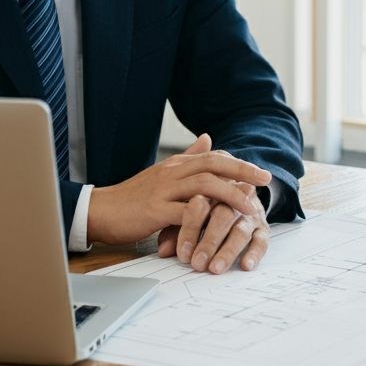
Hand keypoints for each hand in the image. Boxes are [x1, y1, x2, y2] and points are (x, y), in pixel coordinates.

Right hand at [87, 133, 271, 249]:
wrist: (99, 211)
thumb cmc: (132, 197)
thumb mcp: (162, 174)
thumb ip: (188, 157)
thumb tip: (209, 138)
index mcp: (176, 164)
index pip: (214, 157)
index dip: (239, 163)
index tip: (261, 172)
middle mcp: (172, 172)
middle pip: (213, 165)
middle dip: (243, 172)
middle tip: (265, 180)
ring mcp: (163, 191)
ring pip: (204, 186)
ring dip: (230, 196)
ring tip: (250, 207)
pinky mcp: (155, 211)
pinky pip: (186, 213)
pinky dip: (205, 219)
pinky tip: (220, 227)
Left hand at [157, 181, 268, 272]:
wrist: (237, 196)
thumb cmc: (205, 210)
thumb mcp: (186, 215)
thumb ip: (174, 229)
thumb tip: (163, 250)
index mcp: (210, 190)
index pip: (201, 204)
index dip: (191, 228)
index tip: (183, 252)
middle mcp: (232, 199)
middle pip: (223, 216)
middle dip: (209, 241)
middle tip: (197, 263)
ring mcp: (250, 213)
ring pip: (241, 230)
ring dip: (228, 250)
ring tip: (215, 268)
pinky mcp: (263, 227)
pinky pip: (262, 240)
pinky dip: (255, 253)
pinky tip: (245, 265)